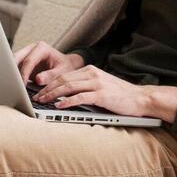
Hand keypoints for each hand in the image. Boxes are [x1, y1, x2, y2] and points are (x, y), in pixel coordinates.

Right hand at [14, 41, 85, 85]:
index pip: (29, 60)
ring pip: (13, 62)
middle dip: (12, 71)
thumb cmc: (66, 67)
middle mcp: (31, 49)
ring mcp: (26, 55)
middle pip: (16, 58)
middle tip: (12, 85)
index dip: (24, 73)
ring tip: (11, 86)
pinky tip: (14, 85)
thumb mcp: (62, 71)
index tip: (22, 85)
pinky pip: (14, 68)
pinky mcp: (23, 62)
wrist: (67, 65)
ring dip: (11, 74)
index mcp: (41, 48)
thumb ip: (51, 75)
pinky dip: (13, 76)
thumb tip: (38, 80)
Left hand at [32, 64, 156, 118]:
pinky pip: (81, 97)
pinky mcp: (102, 95)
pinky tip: (59, 106)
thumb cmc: (121, 96)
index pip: (64, 75)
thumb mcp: (101, 86)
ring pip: (69, 86)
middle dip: (47, 88)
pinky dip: (68, 101)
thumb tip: (65, 95)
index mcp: (91, 71)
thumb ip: (85, 87)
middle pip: (63, 79)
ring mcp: (98, 83)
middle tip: (36, 97)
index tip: (39, 90)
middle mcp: (92, 74)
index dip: (49, 82)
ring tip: (42, 101)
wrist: (141, 98)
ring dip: (53, 94)